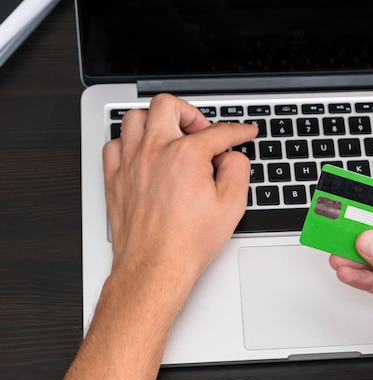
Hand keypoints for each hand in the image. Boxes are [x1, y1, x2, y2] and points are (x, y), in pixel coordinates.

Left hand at [103, 93, 257, 283]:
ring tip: (171, 135)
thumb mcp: (232, 205)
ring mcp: (131, 163)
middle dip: (190, 112)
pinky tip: (143, 154)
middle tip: (202, 130)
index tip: (244, 132)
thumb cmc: (188, 241)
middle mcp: (155, 151)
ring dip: (156, 120)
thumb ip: (238, 169)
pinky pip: (114, 144)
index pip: (218, 132)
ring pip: (135, 117)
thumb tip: (233, 156)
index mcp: (186, 155)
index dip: (238, 130)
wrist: (155, 267)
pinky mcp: (115, 179)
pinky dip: (129, 142)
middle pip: (168, 105)